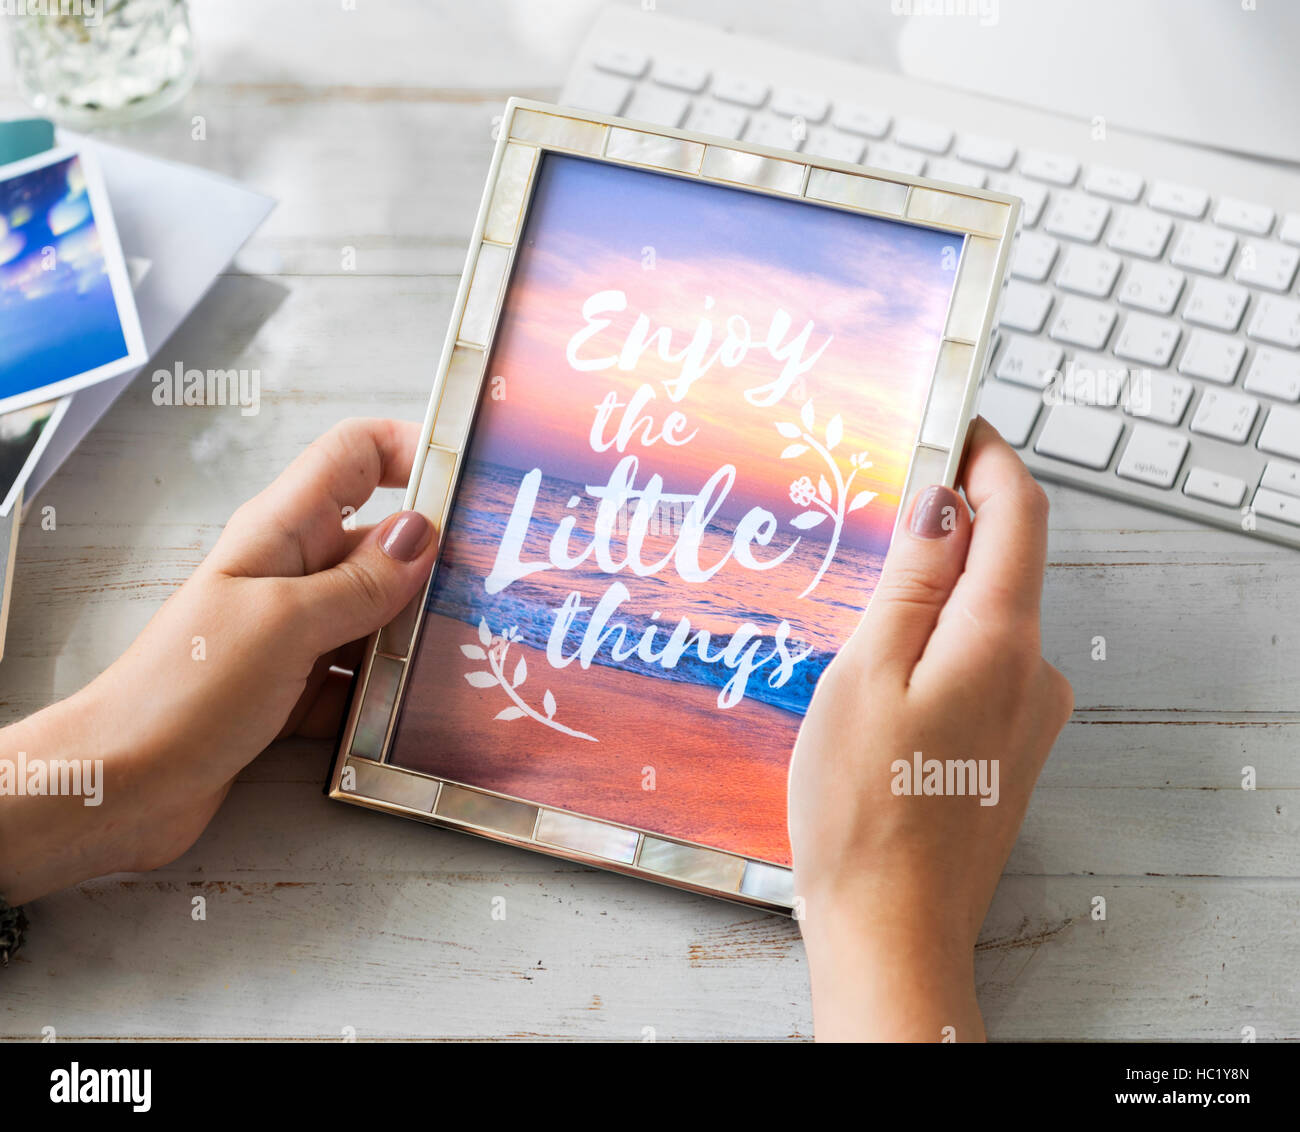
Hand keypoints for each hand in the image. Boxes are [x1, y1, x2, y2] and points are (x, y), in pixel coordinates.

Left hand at [0, 419, 439, 904]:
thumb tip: (422, 534)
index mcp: (281, 532)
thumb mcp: (285, 625)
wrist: (119, 784)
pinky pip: (359, 678)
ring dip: (415, 635)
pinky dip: (385, 695)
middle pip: (381, 540)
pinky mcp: (295, 688)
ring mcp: (294, 632)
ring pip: (377, 615)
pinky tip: (415, 715)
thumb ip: (359, 582)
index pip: (355, 456)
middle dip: (436, 558)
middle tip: (492, 585)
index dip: (412, 449)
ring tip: (469, 655)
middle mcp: (291, 573)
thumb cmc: (182, 692)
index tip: (469, 475)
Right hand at [787, 419, 1072, 1041]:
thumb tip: (943, 501)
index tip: (953, 426)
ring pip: (985, 615)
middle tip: (879, 512)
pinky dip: (938, 642)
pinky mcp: (1007, 745)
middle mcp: (1032, 670)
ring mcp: (1026, 713)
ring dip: (936, 591)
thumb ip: (913, 581)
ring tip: (860, 607)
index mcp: (999, 640)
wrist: (891, 927)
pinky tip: (881, 675)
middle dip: (950, 524)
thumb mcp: (868, 672)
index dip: (988, 458)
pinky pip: (979, 663)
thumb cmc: (863, 808)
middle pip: (1003, 560)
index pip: (1020, 512)